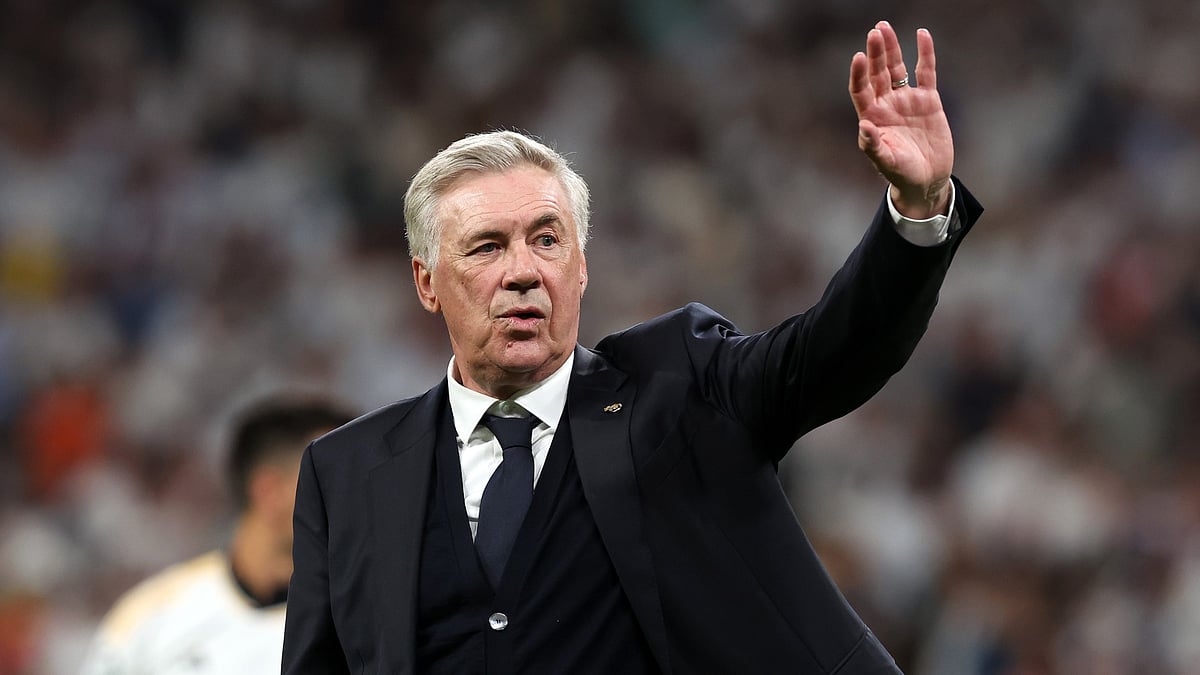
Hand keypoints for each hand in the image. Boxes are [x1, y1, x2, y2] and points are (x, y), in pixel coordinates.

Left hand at [849, 21, 952, 218]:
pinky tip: (922, 34)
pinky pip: (926, 72)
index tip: (858, 56)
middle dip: (875, 53)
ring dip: (891, 48)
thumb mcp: (885, 161)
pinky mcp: (928, 100)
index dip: (858, 73)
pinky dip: (925, 54)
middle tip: (875, 31)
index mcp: (872, 117)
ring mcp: (907, 100)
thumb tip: (864, 126)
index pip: (861, 89)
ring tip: (885, 27)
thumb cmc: (901, 173)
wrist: (926, 179)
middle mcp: (886, 104)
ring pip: (897, 68)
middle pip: (877, 72)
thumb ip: (873, 145)